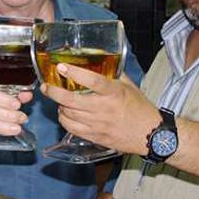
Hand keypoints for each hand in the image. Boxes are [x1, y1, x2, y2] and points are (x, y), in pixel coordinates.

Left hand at [40, 63, 159, 155]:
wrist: (152, 135)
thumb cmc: (141, 108)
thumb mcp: (129, 86)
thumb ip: (113, 74)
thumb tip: (100, 61)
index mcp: (114, 93)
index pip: (92, 81)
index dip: (75, 73)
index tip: (61, 67)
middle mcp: (104, 109)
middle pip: (72, 100)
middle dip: (54, 92)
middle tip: (46, 86)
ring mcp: (98, 124)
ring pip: (68, 114)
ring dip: (59, 106)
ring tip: (58, 99)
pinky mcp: (95, 137)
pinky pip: (71, 128)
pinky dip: (64, 120)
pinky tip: (64, 114)